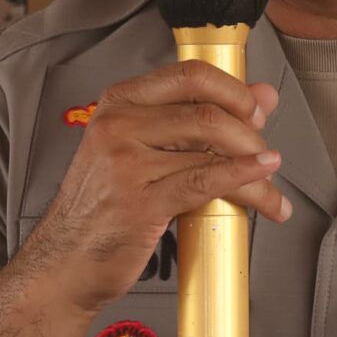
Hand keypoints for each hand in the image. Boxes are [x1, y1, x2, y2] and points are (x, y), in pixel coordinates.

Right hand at [13, 59, 290, 313]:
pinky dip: (243, 181)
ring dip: (256, 171)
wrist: (65, 262)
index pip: (190, 75)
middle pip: (207, 113)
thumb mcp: (143, 151)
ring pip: (212, 151)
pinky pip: (205, 182)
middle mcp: (119, 125)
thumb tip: (262, 96)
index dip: (234, 91)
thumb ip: (200, 120)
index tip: (256, 111)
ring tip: (271, 188)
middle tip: (267, 154)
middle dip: (251, 135)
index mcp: (120, 103)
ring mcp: (126, 162)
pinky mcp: (140, 201)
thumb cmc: (103, 207)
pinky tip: (262, 185)